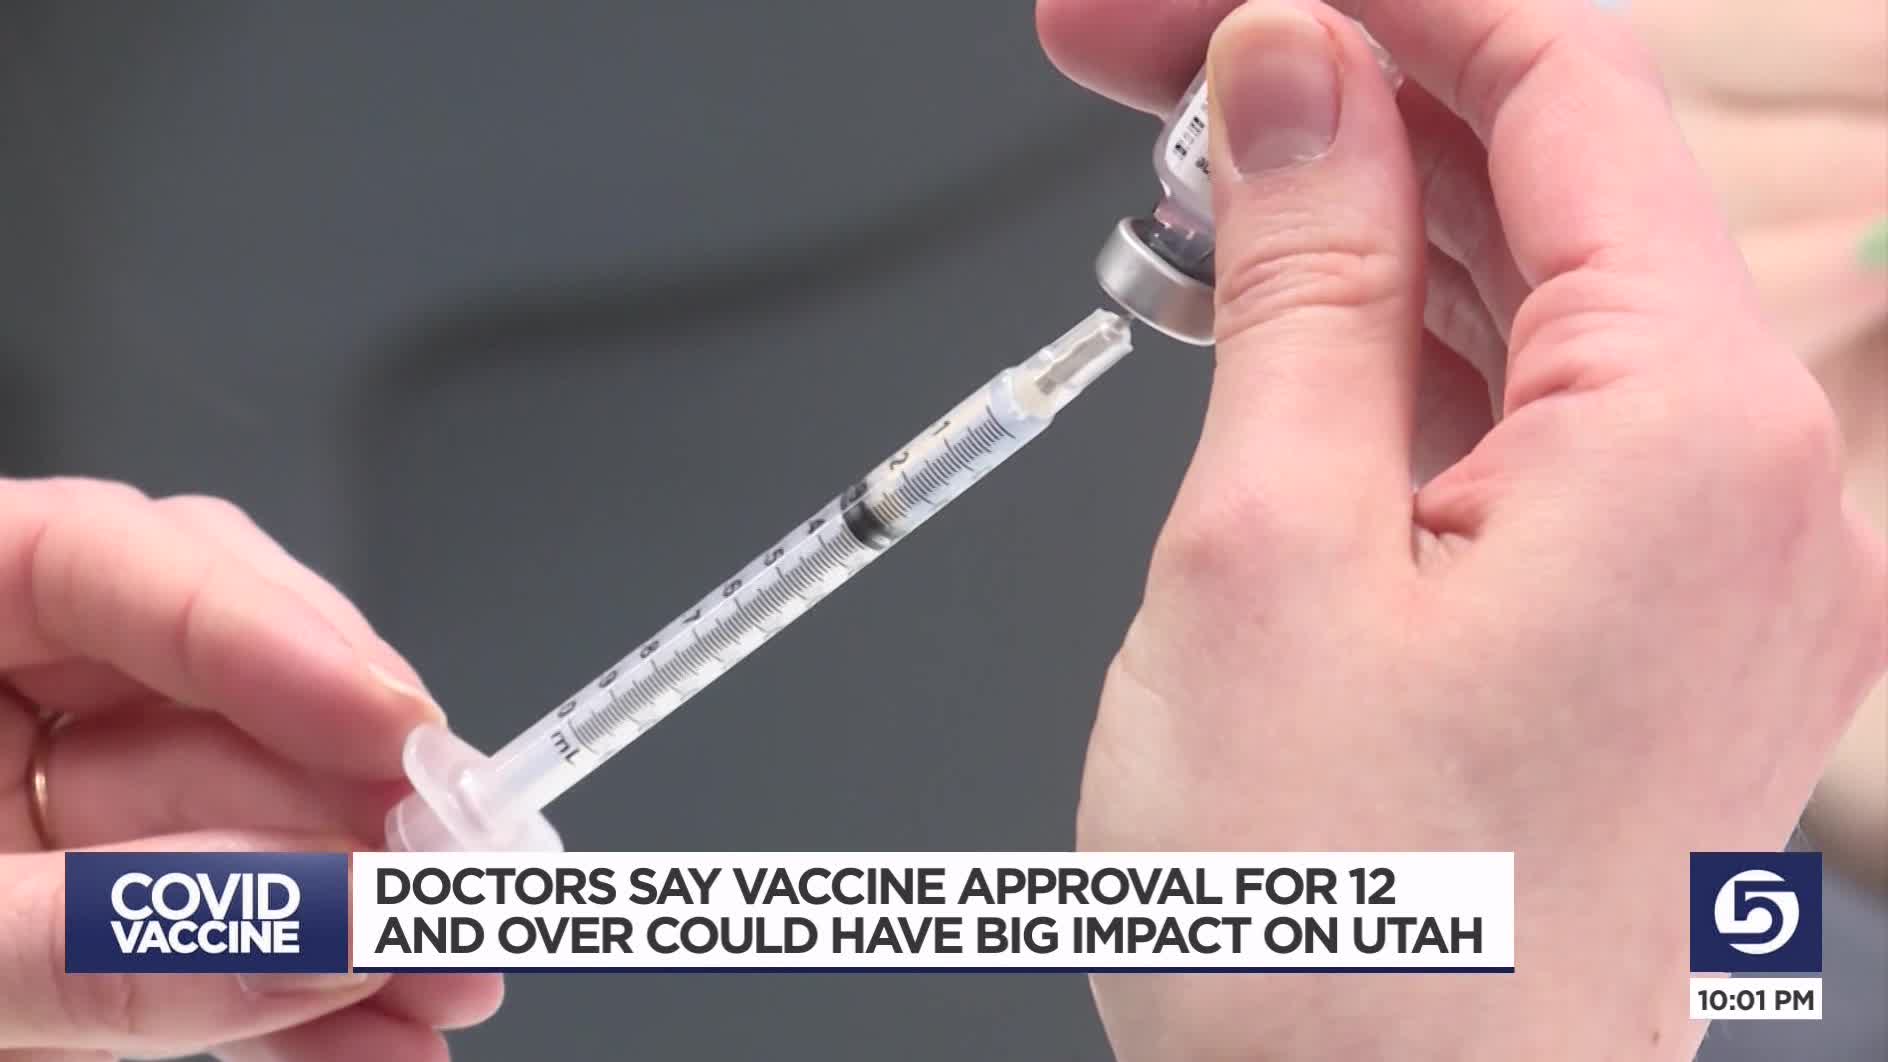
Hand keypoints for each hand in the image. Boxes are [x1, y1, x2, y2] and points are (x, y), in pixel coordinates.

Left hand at [0, 478, 499, 1059]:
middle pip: (218, 695)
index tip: (397, 727)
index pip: (112, 560)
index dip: (273, 630)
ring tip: (447, 975)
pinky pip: (209, 938)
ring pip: (243, 828)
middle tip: (456, 862)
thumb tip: (323, 925)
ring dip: (356, 915)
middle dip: (354, 798)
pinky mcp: (72, 927)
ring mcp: (33, 818)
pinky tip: (382, 1037)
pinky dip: (299, 996)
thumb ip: (94, 940)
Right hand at [1039, 1, 1887, 1057]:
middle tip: (1141, 63)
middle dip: (1332, 101)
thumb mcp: (1266, 546)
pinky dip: (1394, 352)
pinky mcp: (1636, 622)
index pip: (1563, 88)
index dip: (1380, 3)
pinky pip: (1528, 419)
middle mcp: (1746, 487)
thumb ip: (1297, 279)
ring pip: (1528, 300)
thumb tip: (1287, 84)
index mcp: (1693, 432)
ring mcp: (1702, 561)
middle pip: (1541, 185)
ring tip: (1174, 199)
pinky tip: (1267, 324)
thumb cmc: (1347, 939)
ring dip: (1352, 226)